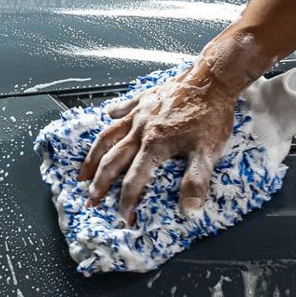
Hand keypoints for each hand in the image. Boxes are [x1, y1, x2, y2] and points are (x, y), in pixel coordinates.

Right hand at [78, 67, 239, 223]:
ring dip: (93, 156)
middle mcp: (140, 130)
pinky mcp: (145, 98)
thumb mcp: (208, 153)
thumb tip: (188, 210)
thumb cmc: (211, 115)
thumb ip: (196, 182)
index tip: (123, 218)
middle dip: (99, 184)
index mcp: (154, 145)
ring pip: (108, 136)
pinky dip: (113, 114)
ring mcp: (140, 113)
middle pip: (112, 161)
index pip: (133, 181)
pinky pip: (123, 106)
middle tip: (90, 200)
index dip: (127, 202)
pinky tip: (108, 116)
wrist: (212, 78)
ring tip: (83, 171)